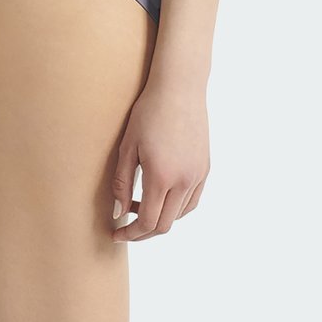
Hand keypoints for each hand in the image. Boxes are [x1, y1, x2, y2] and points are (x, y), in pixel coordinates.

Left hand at [110, 77, 209, 242]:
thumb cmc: (149, 112)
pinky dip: (176, 208)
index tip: (116, 233)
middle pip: (165, 225)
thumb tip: (119, 212)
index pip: (147, 222)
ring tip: (140, 205)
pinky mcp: (205, 168)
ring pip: (180, 215)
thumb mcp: (128, 146)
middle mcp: (184, 181)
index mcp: (162, 177)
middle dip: (143, 232)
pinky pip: (192, 200)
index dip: (131, 233)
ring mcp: (198, 175)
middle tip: (126, 226)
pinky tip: (162, 196)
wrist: (179, 88)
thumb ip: (123, 182)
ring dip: (160, 219)